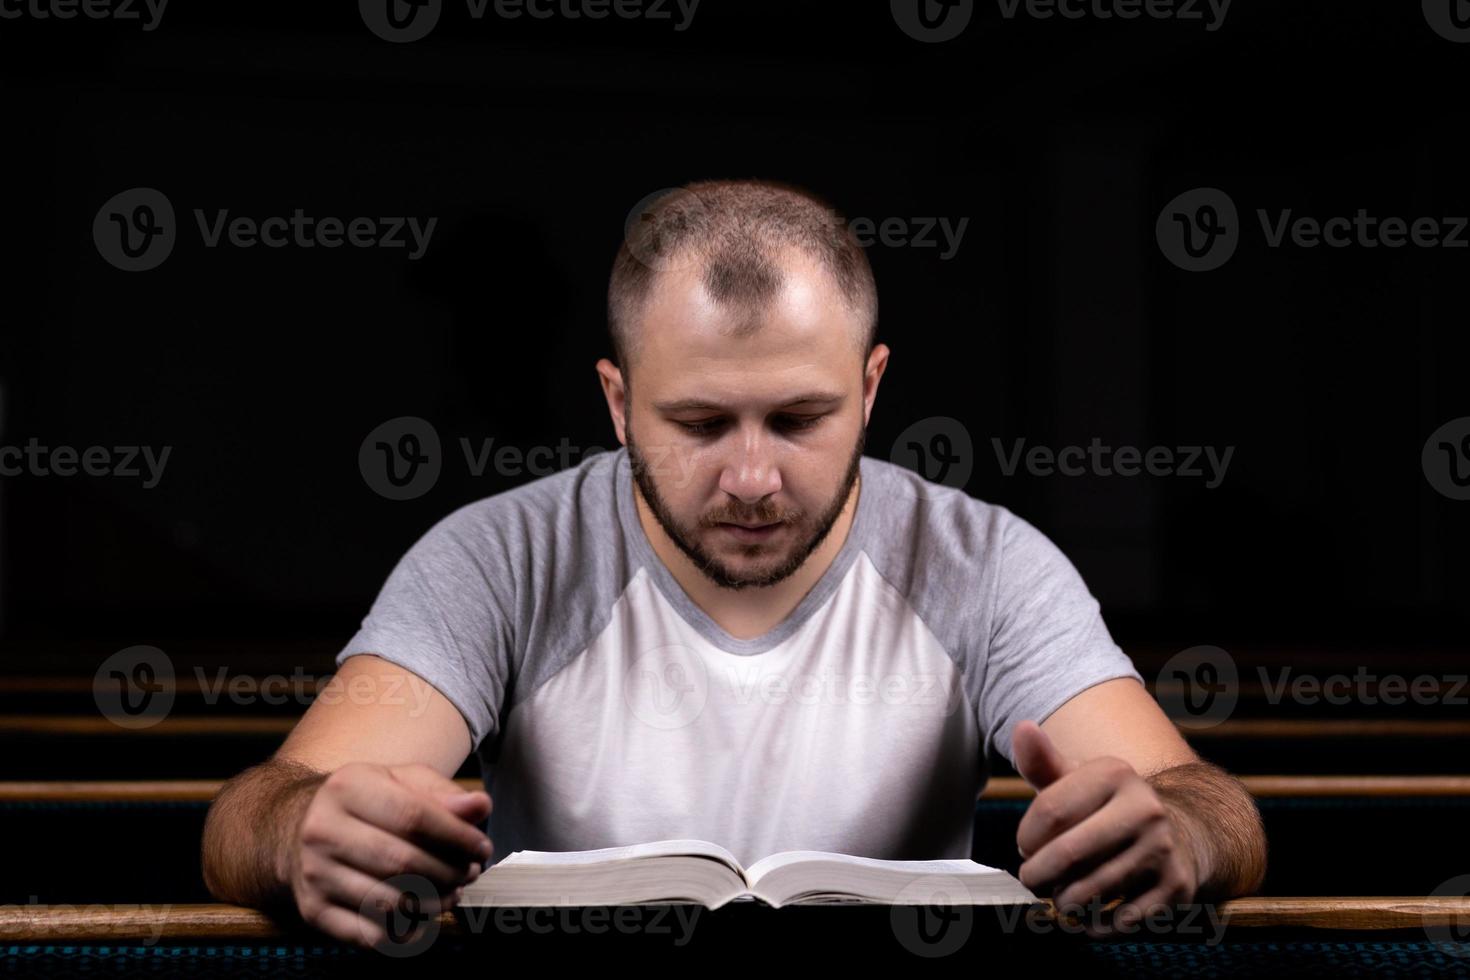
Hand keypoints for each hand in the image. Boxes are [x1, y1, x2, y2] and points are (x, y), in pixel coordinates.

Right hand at [285, 761, 493, 948]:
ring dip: (433, 904)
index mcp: (347, 787)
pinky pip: (370, 935)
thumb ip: (443, 793)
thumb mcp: (400, 781)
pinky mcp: (313, 911)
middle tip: (470, 873)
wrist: (297, 829)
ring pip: (388, 903)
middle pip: (403, 863)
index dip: (457, 837)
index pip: (414, 816)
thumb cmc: (365, 803)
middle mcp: (322, 831)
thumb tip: (480, 807)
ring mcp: (314, 874)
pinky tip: (423, 918)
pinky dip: (406, 934)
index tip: (482, 848)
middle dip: (449, 873)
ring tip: (451, 892)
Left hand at [1012, 720, 1198, 934]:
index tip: (1027, 847)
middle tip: (1034, 879)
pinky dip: (1095, 925)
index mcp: (1114, 773)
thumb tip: (1022, 728)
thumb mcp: (1075, 781)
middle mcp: (1145, 808)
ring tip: (1062, 894)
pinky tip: (1092, 913)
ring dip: (1064, 901)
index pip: (1048, 812)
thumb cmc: (1105, 809)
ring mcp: (1164, 849)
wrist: (1178, 833)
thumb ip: (1041, 762)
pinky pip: (1118, 921)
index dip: (1027, 839)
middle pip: (1067, 855)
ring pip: (1089, 892)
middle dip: (1038, 875)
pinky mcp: (1177, 888)